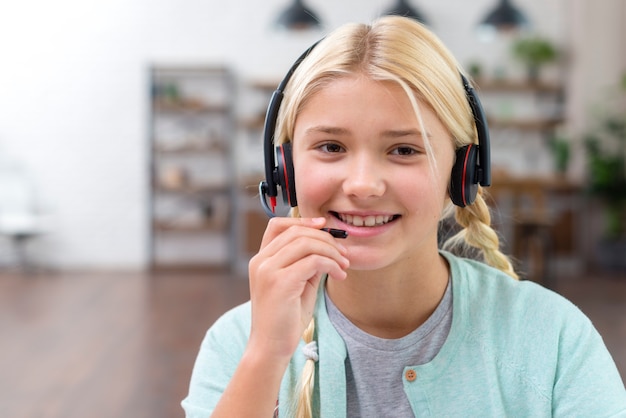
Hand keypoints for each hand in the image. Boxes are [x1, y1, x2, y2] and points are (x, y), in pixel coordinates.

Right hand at [247, 217, 348, 361]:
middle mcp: (261, 261)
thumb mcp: (297, 284)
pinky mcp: (280, 282)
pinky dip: (331, 264)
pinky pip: (313, 261)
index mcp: (261, 260)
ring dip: (331, 251)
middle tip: (343, 253)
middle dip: (325, 238)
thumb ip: (307, 264)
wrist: (271, 347)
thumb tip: (328, 247)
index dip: (302, 220)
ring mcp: (268, 270)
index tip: (324, 225)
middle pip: (296, 232)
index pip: (278, 225)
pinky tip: (338, 275)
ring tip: (343, 266)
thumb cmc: (285, 319)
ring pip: (306, 243)